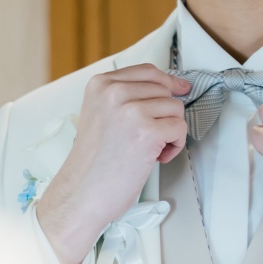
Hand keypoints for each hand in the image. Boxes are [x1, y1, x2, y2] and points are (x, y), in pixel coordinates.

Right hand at [37, 65, 189, 263]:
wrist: (82, 192)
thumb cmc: (93, 162)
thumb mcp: (101, 114)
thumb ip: (126, 97)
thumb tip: (169, 89)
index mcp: (100, 84)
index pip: (147, 71)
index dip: (168, 80)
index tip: (180, 88)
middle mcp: (114, 92)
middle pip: (165, 90)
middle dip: (165, 115)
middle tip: (148, 138)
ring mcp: (130, 110)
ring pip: (176, 108)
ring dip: (170, 132)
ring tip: (148, 149)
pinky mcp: (147, 132)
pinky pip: (180, 129)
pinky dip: (174, 146)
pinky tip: (155, 157)